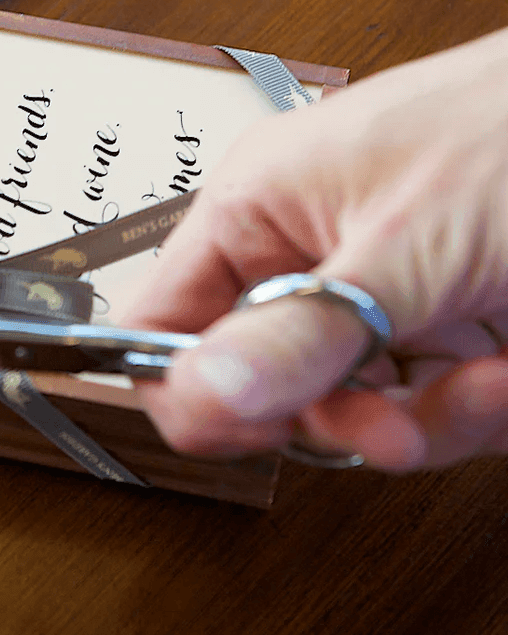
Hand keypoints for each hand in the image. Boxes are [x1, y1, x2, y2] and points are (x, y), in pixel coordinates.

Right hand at [121, 29, 507, 470]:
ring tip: (481, 381)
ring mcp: (367, 290)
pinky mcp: (429, 320)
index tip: (240, 428)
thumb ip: (300, 332)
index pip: (161, 316)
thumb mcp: (405, 248)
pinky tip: (505, 368)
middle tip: (383, 421)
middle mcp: (300, 249)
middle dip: (329, 412)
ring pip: (344, 404)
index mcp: (255, 206)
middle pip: (256, 376)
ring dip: (417, 415)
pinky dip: (467, 406)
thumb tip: (192, 395)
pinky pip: (416, 402)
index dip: (182, 383)